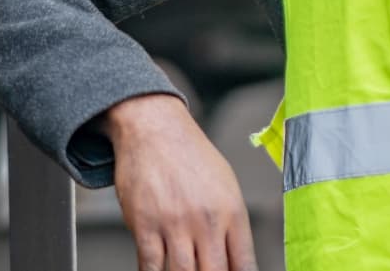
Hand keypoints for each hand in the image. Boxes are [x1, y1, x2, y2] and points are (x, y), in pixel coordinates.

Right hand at [99, 93, 258, 270]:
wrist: (156, 131)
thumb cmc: (192, 157)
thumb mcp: (225, 186)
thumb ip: (231, 224)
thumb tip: (236, 259)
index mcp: (232, 211)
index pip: (244, 262)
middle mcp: (206, 221)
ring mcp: (175, 225)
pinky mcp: (145, 226)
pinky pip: (150, 266)